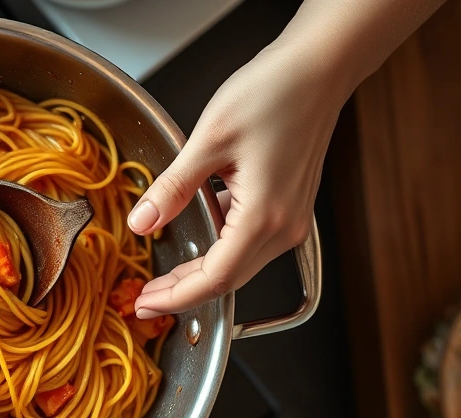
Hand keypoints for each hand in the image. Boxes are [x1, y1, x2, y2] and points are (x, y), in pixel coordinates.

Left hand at [127, 42, 346, 317]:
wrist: (319, 68)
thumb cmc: (275, 92)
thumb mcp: (208, 140)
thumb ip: (173, 188)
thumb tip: (143, 223)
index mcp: (264, 217)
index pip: (214, 279)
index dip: (175, 297)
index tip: (144, 305)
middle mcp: (284, 226)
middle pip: (227, 280)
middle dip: (183, 293)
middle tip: (144, 298)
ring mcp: (291, 219)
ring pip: (238, 265)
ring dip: (199, 274)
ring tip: (160, 276)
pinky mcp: (289, 206)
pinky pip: (249, 242)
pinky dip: (217, 250)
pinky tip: (192, 241)